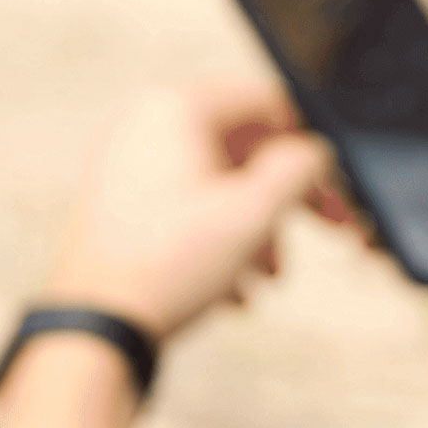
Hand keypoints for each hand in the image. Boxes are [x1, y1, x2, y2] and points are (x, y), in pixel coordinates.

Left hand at [39, 83, 332, 343]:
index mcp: (176, 108)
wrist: (96, 326)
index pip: (267, 101)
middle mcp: (144, 123)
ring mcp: (125, 161)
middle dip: (287, 195)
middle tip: (328, 224)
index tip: (331, 179)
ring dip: (257, 224)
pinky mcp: (116, 199)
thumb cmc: (170, 265)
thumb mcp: (259, 211)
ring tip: (270, 274)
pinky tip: (235, 285)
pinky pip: (187, 203)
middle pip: (244, 146)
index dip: (309, 141)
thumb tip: (314, 152)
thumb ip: (301, 167)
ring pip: (219, 180)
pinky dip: (218, 235)